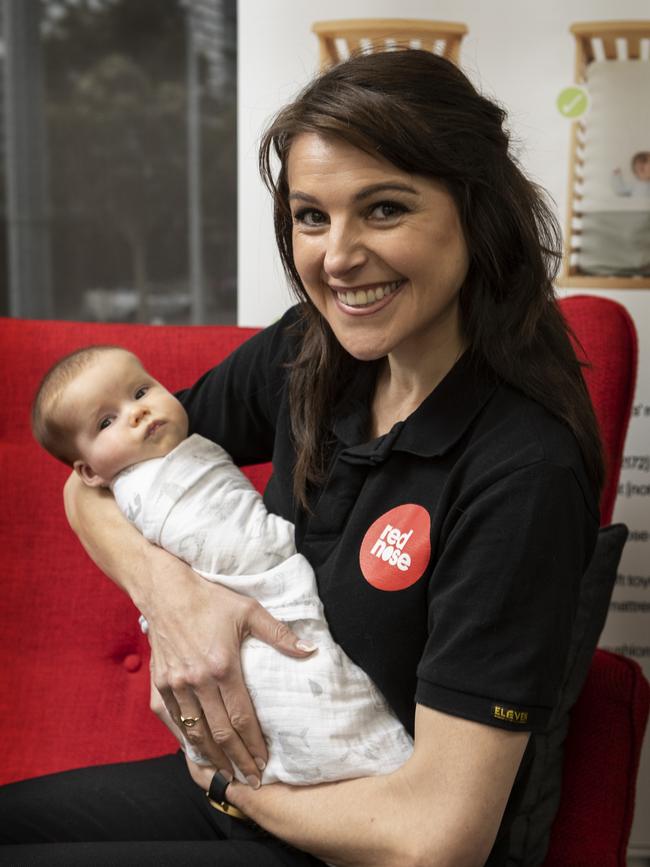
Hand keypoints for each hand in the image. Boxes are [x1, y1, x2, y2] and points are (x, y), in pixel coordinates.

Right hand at [145, 555, 315, 785]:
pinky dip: (187, 740)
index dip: (255, 744)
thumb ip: (280, 634)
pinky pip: (173, 721)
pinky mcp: (159, 685)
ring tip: (228, 774)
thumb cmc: (210, 600)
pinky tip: (198, 752)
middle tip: (252, 779)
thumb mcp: (249, 611)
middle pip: (220, 733)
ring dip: (213, 757)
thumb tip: (310, 650)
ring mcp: (175, 685)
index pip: (242, 718)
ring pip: (195, 732)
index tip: (266, 762)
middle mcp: (198, 681)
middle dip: (238, 760)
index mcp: (223, 666)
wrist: (165, 592)